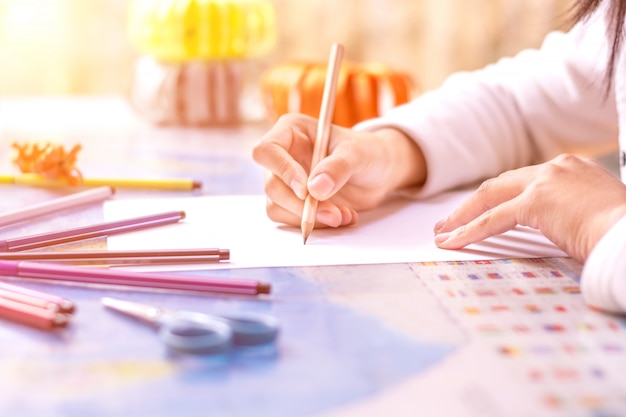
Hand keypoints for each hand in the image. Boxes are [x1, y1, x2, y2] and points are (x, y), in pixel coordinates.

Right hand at [252, 114, 425, 227]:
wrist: (379, 172)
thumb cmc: (367, 152)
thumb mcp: (358, 154)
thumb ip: (338, 167)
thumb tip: (314, 188)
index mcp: (292, 131)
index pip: (267, 150)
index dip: (282, 171)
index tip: (305, 190)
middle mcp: (283, 156)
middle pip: (272, 185)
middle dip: (301, 205)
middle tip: (333, 213)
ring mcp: (286, 181)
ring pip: (278, 206)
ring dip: (309, 218)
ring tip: (344, 215)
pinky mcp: (293, 202)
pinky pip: (291, 219)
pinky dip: (316, 224)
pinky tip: (341, 217)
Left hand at [434, 154, 625, 261]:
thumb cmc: (621, 232)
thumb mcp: (593, 214)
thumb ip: (568, 214)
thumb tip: (558, 228)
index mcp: (570, 170)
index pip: (521, 182)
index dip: (496, 198)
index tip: (479, 212)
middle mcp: (555, 169)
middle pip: (499, 186)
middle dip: (470, 205)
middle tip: (448, 222)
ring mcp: (545, 182)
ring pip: (490, 199)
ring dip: (463, 217)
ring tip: (444, 234)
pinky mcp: (537, 202)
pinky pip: (493, 219)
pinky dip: (470, 231)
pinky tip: (453, 241)